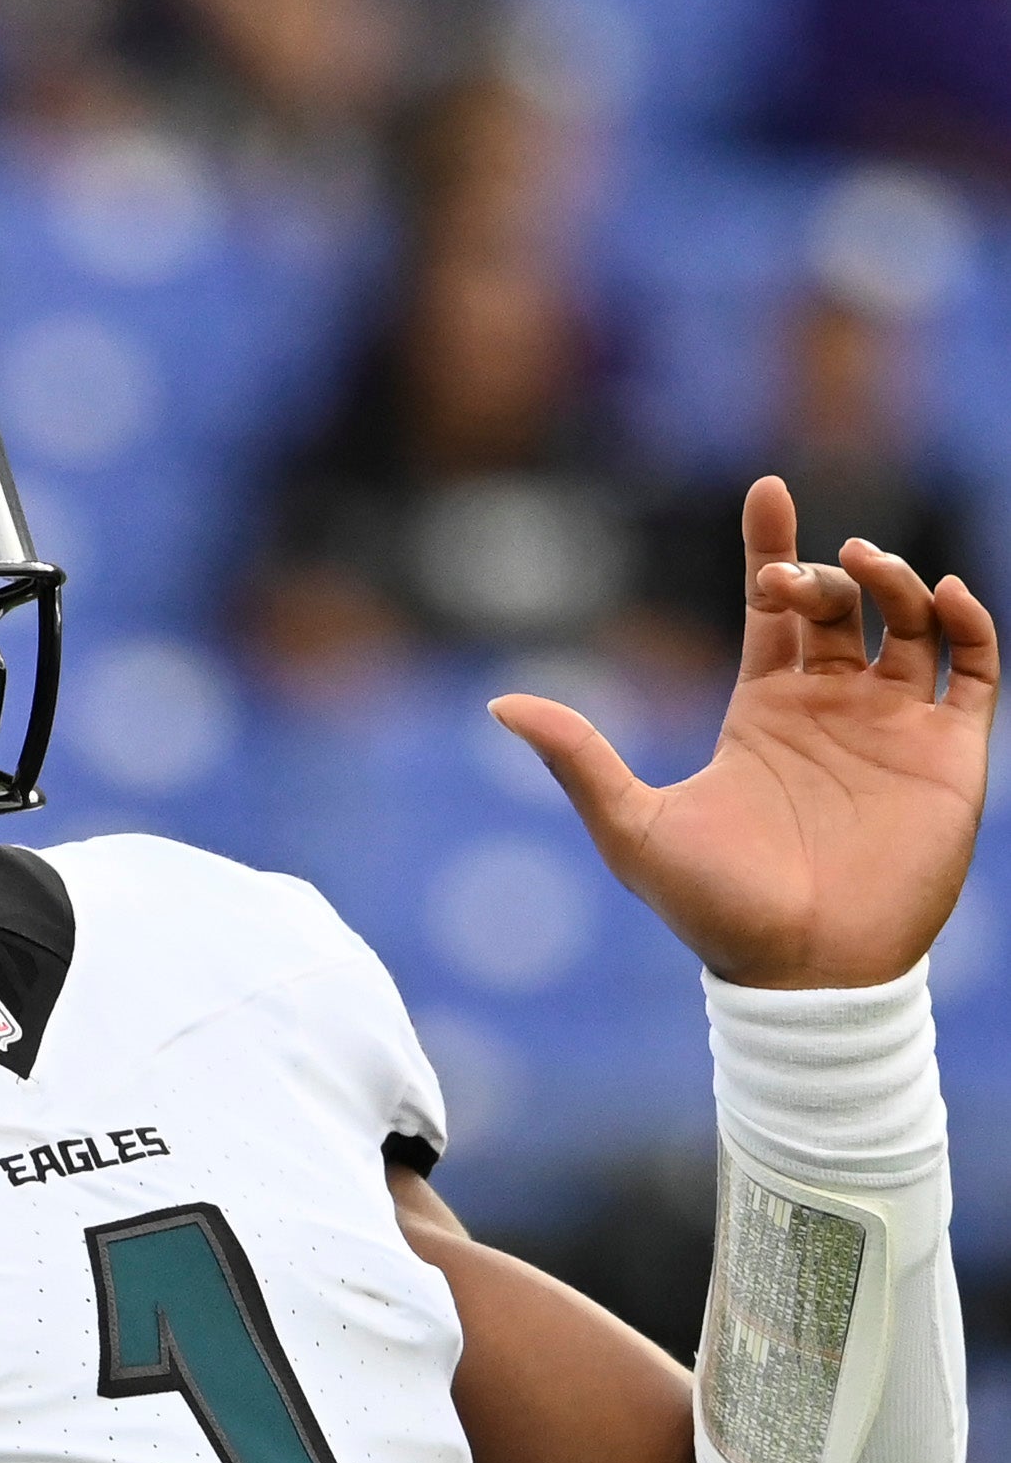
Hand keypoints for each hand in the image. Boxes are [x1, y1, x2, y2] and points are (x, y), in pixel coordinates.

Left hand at [492, 478, 995, 988]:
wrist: (802, 973)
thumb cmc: (713, 909)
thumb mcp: (630, 825)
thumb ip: (577, 758)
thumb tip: (499, 703)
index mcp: (762, 714)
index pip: (773, 609)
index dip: (772, 547)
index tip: (766, 489)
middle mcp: (831, 710)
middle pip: (839, 606)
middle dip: (823, 571)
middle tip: (797, 574)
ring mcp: (892, 728)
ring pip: (907, 623)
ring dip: (893, 581)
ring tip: (865, 567)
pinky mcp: (950, 755)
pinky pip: (973, 668)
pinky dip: (966, 622)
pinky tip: (939, 595)